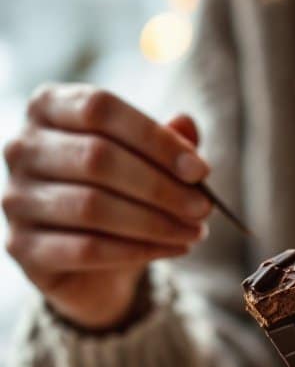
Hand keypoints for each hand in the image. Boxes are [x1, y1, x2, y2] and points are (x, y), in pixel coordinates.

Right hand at [2, 83, 212, 330]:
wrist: (88, 260)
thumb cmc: (118, 192)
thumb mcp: (147, 160)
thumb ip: (166, 140)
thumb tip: (186, 124)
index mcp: (49, 107)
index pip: (100, 109)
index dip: (155, 138)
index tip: (200, 169)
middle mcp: (22, 147)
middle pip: (97, 157)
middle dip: (161, 185)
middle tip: (203, 207)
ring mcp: (16, 197)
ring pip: (92, 206)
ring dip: (155, 222)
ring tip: (195, 231)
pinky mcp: (22, 246)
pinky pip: (86, 249)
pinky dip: (138, 250)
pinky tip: (173, 249)